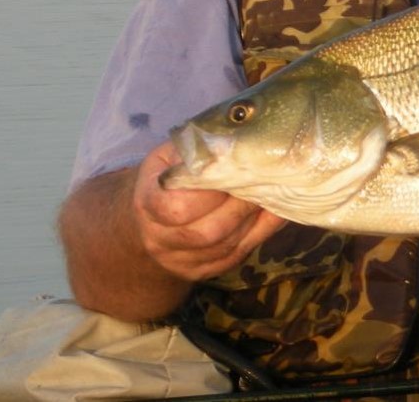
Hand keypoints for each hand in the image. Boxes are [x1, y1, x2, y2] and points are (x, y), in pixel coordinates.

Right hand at [133, 141, 286, 281]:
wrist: (151, 216)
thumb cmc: (169, 174)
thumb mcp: (173, 154)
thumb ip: (198, 151)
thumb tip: (236, 146)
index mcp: (147, 203)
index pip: (178, 208)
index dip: (211, 194)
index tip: (234, 173)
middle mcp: (157, 238)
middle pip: (207, 232)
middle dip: (240, 208)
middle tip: (262, 183)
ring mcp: (177, 261)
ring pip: (225, 247)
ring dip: (252, 221)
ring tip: (269, 195)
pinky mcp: (199, 272)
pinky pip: (234, 257)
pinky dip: (258, 234)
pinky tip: (271, 213)